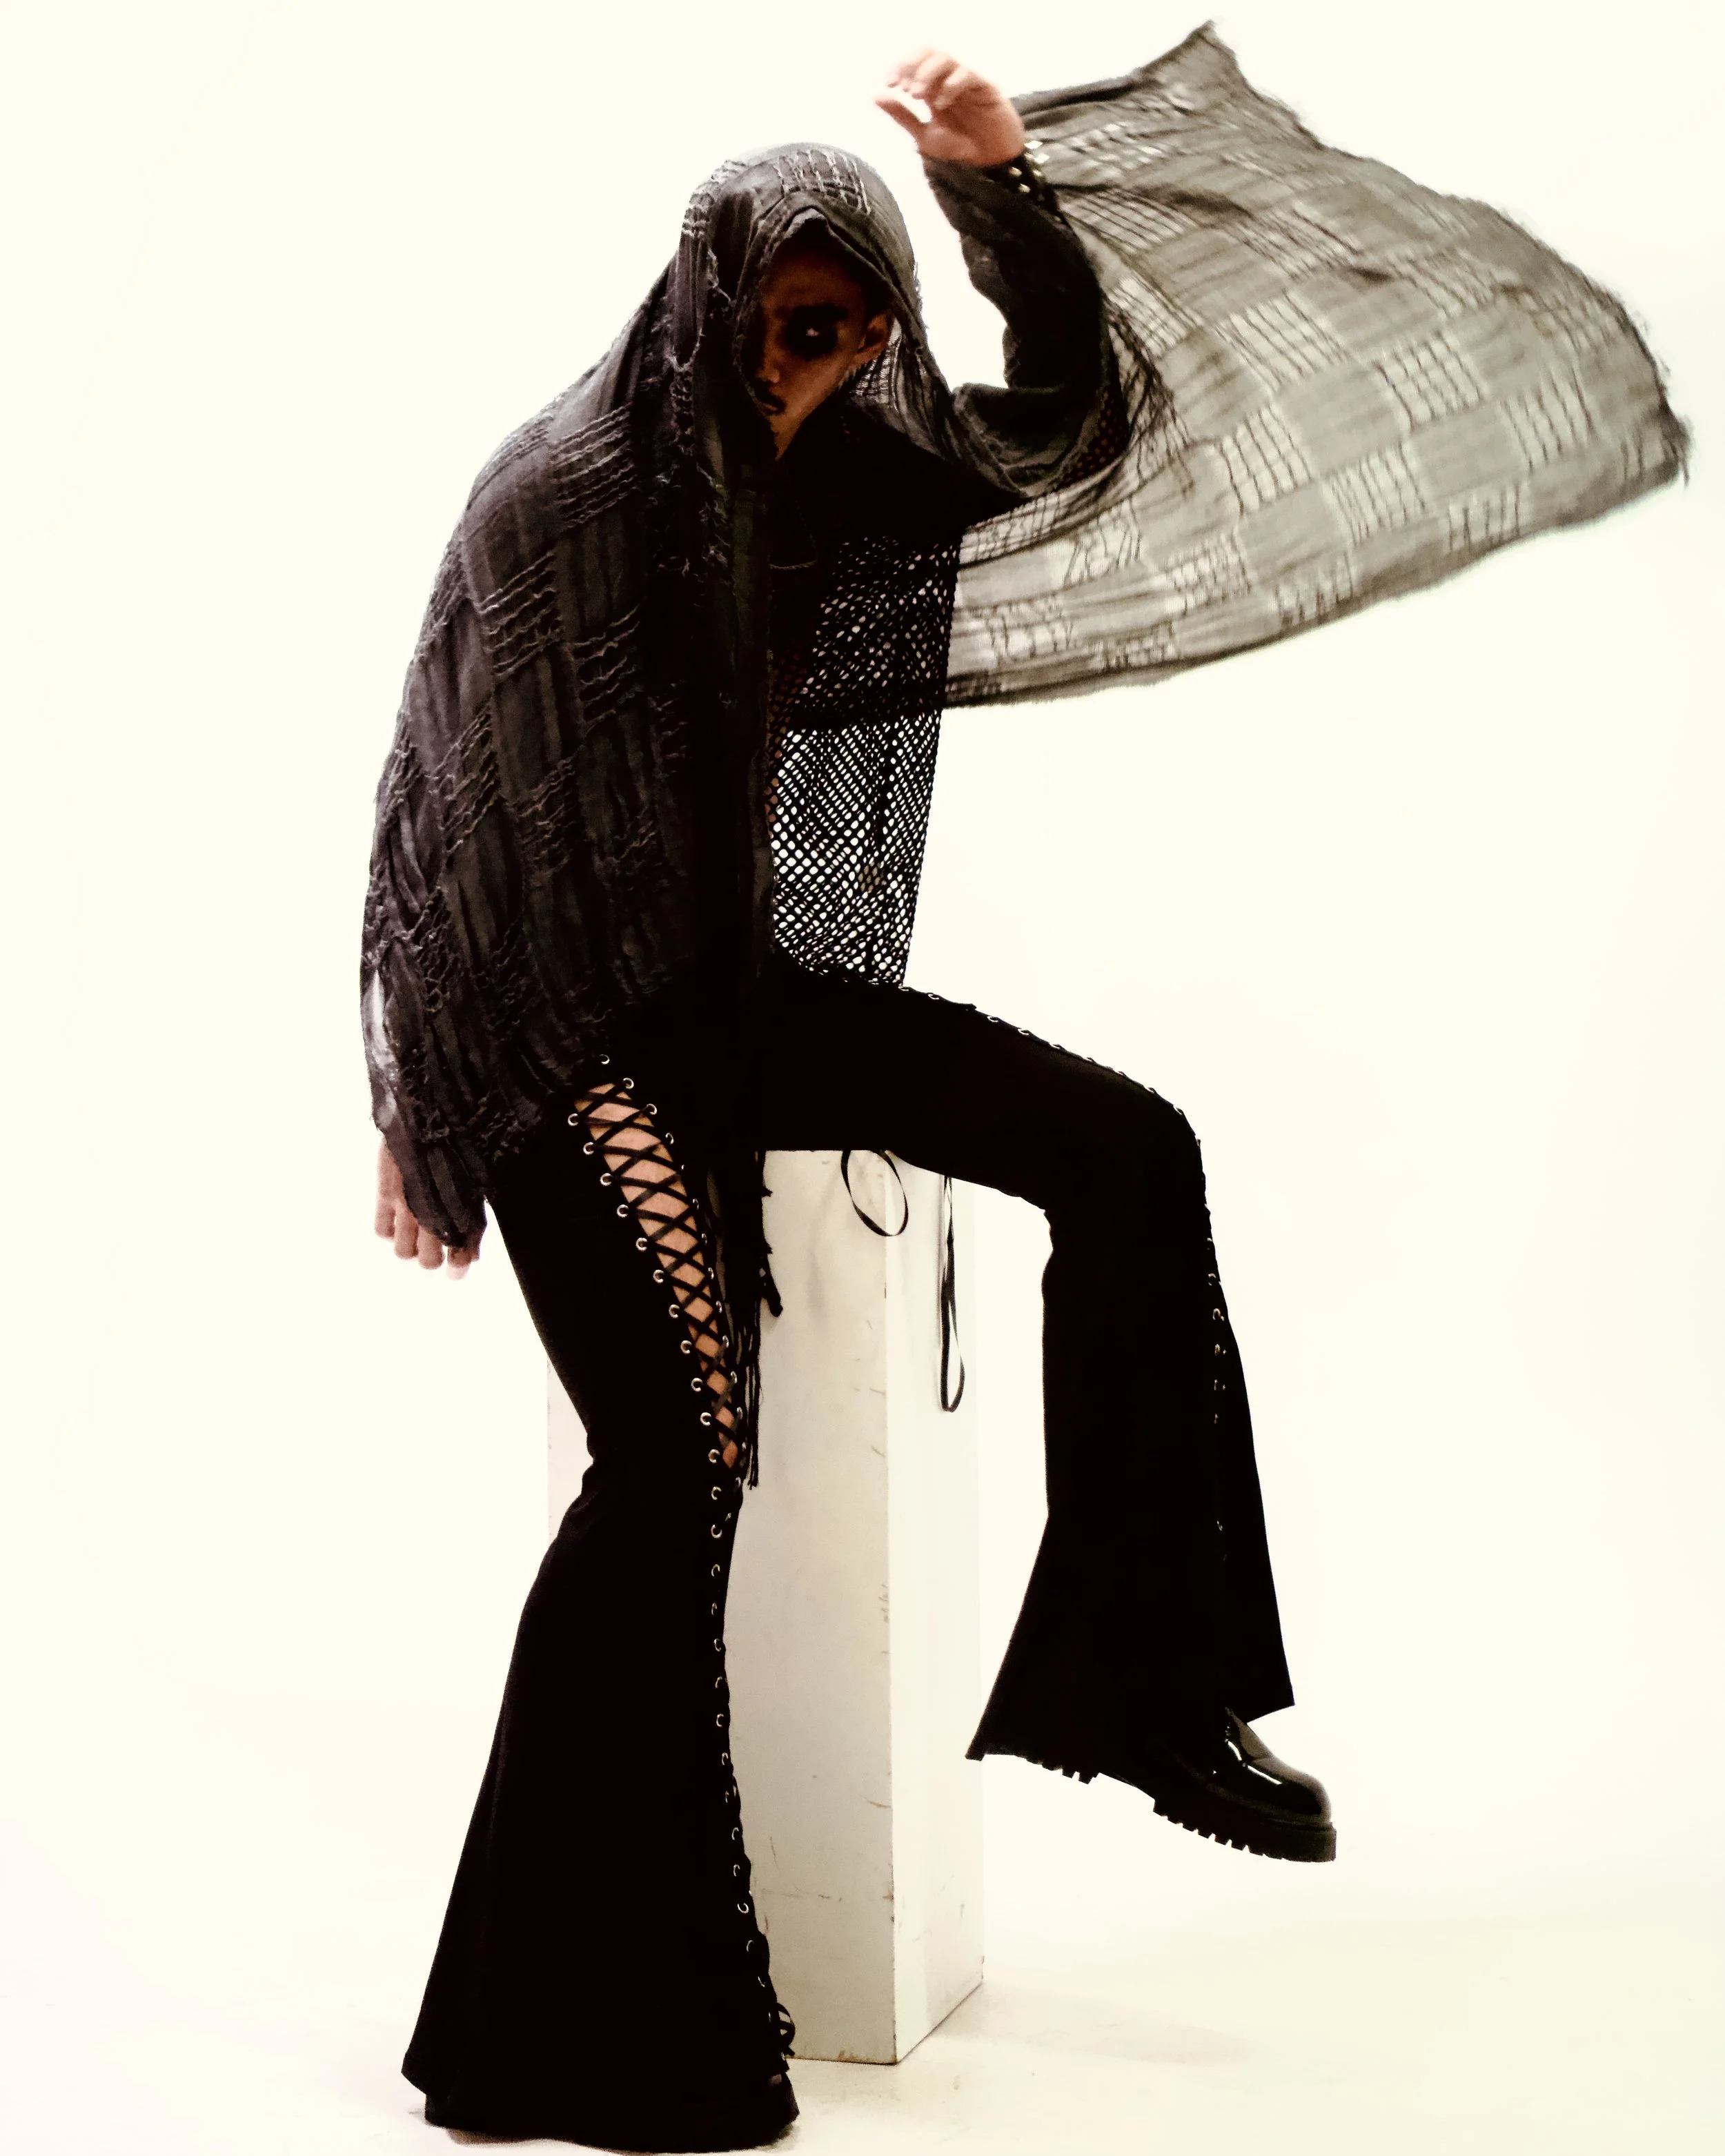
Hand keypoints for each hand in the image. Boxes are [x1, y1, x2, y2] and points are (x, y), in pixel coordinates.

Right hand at [375, 1138, 482, 1275]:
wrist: (430, 1106)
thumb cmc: (460, 1142)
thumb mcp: (476, 1180)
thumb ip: (474, 1219)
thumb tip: (472, 1256)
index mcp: (460, 1207)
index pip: (459, 1253)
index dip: (459, 1265)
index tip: (458, 1268)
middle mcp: (431, 1210)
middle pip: (427, 1260)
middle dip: (435, 1256)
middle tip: (439, 1242)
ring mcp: (405, 1202)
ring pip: (402, 1251)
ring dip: (411, 1245)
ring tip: (418, 1229)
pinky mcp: (385, 1190)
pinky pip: (381, 1230)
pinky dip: (390, 1230)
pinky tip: (399, 1216)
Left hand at [876, 49, 1025, 166]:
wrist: (989, 163)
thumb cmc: (959, 147)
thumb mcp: (923, 135)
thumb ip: (902, 116)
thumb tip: (876, 96)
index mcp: (932, 86)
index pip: (913, 62)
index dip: (899, 66)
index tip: (888, 84)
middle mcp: (948, 79)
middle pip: (928, 52)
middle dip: (911, 65)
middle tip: (903, 88)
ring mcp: (966, 81)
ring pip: (946, 59)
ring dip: (927, 73)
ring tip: (917, 95)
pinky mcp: (984, 88)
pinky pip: (966, 75)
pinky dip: (949, 86)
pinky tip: (940, 104)